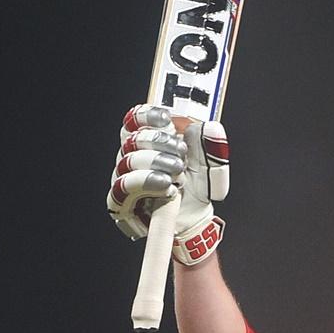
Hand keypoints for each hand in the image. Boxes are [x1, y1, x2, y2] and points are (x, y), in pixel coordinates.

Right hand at [107, 105, 229, 263]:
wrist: (195, 217)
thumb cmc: (198, 185)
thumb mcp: (212, 163)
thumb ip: (213, 144)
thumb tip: (211, 128)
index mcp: (151, 140)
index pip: (135, 119)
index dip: (146, 115)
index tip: (166, 118)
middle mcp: (132, 156)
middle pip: (131, 138)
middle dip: (158, 141)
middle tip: (182, 151)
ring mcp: (124, 178)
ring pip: (127, 161)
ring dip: (155, 162)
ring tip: (178, 172)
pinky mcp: (121, 201)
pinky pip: (123, 188)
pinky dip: (146, 183)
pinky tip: (166, 187)